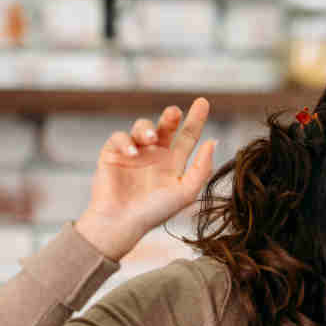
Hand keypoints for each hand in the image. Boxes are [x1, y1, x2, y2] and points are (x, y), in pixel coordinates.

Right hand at [74, 99, 216, 260]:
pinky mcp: (113, 154)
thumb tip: (213, 142)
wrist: (121, 223)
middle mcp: (155, 155)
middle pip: (166, 126)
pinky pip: (119, 137)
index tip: (203, 102)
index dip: (196, 119)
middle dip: (171, 117)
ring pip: (142, 127)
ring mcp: (134, 153)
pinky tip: (131, 152)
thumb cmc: (154, 212)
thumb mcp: (185, 193)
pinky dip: (125, 141)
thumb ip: (201, 169)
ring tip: (151, 139)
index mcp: (174, 163)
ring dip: (147, 129)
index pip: (188, 136)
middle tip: (174, 113)